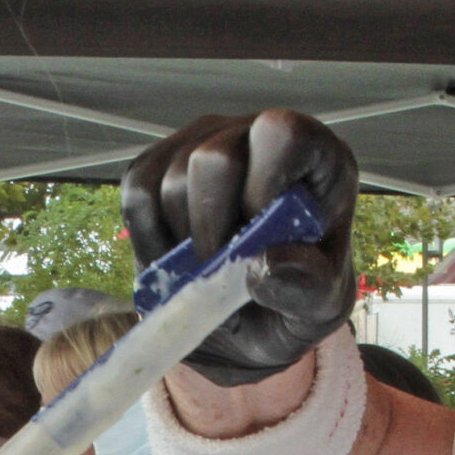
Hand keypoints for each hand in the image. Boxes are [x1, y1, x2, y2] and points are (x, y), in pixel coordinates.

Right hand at [120, 110, 359, 384]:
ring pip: (170, 178)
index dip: (263, 186)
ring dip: (182, 241)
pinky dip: (148, 238)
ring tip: (206, 271)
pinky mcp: (158, 165)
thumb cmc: (292, 298)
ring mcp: (202, 144)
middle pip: (213, 157)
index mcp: (313, 156)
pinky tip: (175, 261)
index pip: (282, 134)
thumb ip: (306, 288)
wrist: (249, 321)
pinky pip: (137, 191)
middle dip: (211, 227)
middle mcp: (254, 136)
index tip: (259, 239)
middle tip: (224, 270)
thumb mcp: (317, 308)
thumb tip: (267, 265)